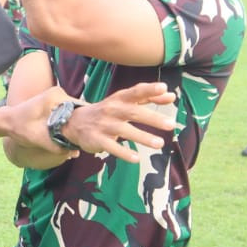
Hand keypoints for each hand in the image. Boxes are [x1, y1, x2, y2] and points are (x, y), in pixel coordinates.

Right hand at [62, 82, 177, 161]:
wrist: (75, 122)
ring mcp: (104, 125)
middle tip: (171, 124)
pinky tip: (136, 158)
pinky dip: (123, 152)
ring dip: (142, 137)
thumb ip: (148, 97)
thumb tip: (172, 96)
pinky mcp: (97, 139)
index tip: (163, 88)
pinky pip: (111, 147)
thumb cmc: (109, 111)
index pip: (136, 92)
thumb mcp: (125, 101)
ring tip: (160, 144)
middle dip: (152, 118)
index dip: (149, 89)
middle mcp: (112, 110)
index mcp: (120, 98)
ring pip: (124, 131)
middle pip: (133, 112)